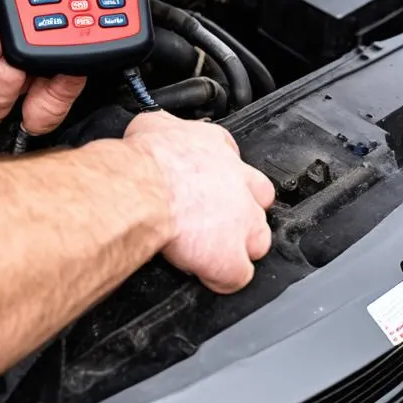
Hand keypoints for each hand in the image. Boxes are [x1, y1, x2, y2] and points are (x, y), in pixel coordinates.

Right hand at [124, 111, 274, 292]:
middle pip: (259, 196)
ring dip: (238, 244)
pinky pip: (238, 275)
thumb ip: (164, 127)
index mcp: (216, 147)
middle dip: (242, 207)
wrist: (143, 188)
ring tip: (210, 248)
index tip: (204, 179)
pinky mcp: (231, 257)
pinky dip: (222, 277)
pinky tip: (205, 273)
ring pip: (257, 238)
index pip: (231, 155)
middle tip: (214, 215)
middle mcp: (237, 181)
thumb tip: (156, 127)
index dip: (220, 171)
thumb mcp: (151, 124)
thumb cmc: (144, 158)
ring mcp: (242, 220)